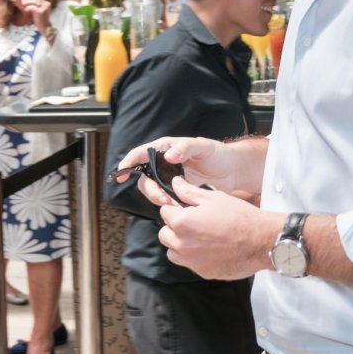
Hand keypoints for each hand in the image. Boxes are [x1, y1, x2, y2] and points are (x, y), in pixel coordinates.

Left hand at [16, 0, 51, 31]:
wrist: (45, 27)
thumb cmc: (40, 19)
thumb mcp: (36, 10)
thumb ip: (33, 5)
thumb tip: (23, 0)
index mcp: (46, 3)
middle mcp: (46, 4)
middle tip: (21, 1)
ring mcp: (44, 7)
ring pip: (34, 1)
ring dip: (27, 2)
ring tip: (22, 4)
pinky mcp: (41, 11)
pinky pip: (33, 7)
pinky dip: (28, 8)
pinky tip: (26, 10)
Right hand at [114, 136, 245, 201]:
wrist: (231, 171)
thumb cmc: (217, 154)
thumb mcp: (203, 146)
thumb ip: (186, 148)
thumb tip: (169, 155)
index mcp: (165, 148)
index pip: (141, 154)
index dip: (128, 162)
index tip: (121, 172)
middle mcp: (163, 164)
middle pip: (144, 178)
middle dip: (150, 190)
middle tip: (163, 199)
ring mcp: (168, 180)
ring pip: (153, 191)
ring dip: (158, 199)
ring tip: (173, 204)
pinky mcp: (176, 192)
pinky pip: (165, 199)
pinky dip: (168, 205)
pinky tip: (179, 207)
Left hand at [157, 181, 273, 279]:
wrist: (261, 241)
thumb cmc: (240, 218)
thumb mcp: (214, 198)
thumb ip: (189, 192)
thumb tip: (175, 184)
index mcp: (182, 223)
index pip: (164, 212)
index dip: (174, 208)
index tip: (184, 208)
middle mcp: (182, 244)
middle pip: (164, 234)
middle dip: (174, 227)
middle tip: (192, 222)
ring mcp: (191, 261)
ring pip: (173, 252)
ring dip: (180, 244)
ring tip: (198, 237)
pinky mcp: (202, 272)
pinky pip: (189, 263)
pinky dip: (193, 256)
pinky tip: (209, 248)